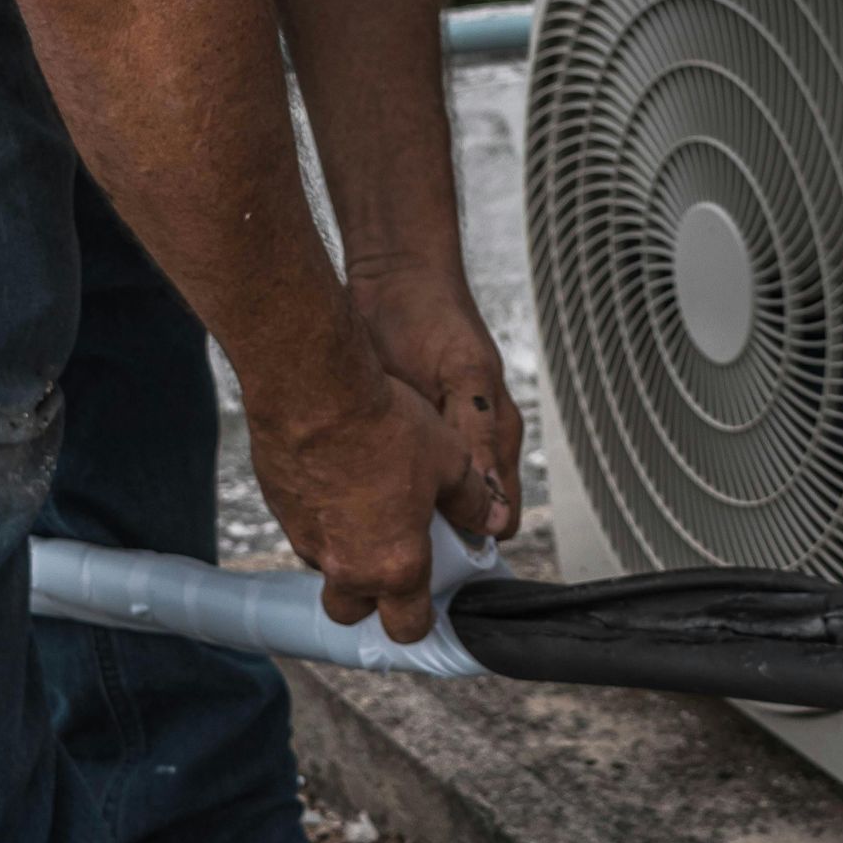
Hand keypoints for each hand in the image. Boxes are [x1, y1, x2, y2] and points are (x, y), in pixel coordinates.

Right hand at [249, 370, 498, 643]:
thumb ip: (472, 500)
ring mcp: (306, 539)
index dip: (421, 619)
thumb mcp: (450, 460)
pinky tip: (335, 477)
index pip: (407, 626)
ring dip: (343, 552)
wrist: (314, 389)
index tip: (429, 602)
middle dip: (370, 599)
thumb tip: (492, 520)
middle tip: (390, 562)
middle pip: (352, 613)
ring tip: (365, 507)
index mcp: (394, 564)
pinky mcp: (278, 509)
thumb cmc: (385, 426)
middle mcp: (346, 564)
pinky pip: (301, 528)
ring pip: (325, 567)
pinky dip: (319, 516)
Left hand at [349, 262, 522, 539]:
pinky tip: (345, 499)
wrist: (389, 278)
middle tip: (390, 553)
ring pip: (418, 506)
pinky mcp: (393, 434)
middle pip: (455, 520)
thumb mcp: (461, 376)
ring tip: (364, 532)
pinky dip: (372, 494)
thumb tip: (496, 514)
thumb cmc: (432, 316)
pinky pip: (388, 481)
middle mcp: (465, 447)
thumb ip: (478, 440)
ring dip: (397, 519)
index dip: (473, 544)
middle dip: (428, 540)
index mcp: (494, 437)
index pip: (497, 517)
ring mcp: (429, 442)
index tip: (436, 564)